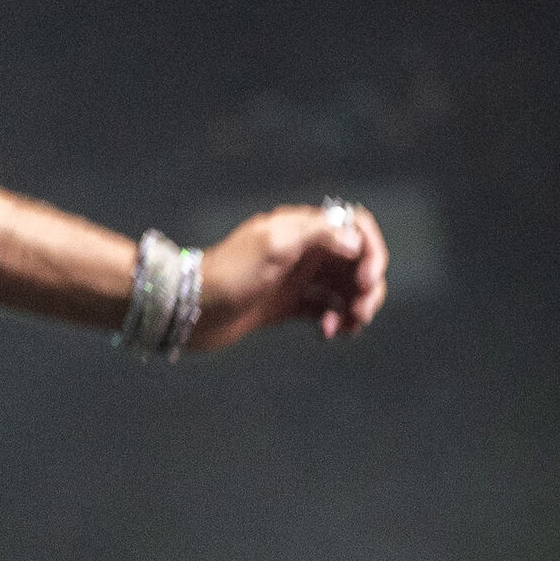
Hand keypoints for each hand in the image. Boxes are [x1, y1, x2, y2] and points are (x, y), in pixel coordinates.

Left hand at [193, 199, 388, 352]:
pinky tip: (328, 333)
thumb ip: (318, 234)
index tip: (364, 279)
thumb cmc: (227, 273)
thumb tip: (356, 239)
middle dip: (368, 286)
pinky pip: (326, 310)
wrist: (187, 309)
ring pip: (345, 288)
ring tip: (348, 327)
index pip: (356, 227)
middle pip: (357, 261)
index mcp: (303, 228)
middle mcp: (304, 250)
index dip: (371, 251)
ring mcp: (296, 278)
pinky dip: (336, 320)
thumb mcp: (273, 245)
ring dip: (356, 307)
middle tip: (361, 312)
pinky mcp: (286, 305)